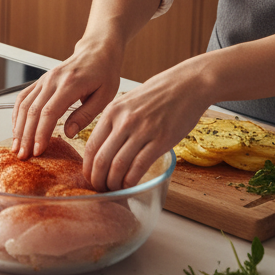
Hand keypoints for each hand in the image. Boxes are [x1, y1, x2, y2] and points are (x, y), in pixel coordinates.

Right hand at [11, 41, 122, 161]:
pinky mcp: (40, 81)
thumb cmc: (104, 74)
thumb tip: (68, 133)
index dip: (41, 133)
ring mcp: (44, 80)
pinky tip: (16, 129)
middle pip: (33, 110)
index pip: (49, 112)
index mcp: (70, 84)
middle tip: (23, 156)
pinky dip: (17, 115)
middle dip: (26, 135)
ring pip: (24, 105)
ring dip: (18, 127)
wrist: (96, 51)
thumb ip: (86, 115)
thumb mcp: (105, 96)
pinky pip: (23, 98)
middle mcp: (52, 80)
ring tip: (17, 147)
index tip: (38, 151)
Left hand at [81, 65, 210, 190]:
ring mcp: (142, 131)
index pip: (91, 145)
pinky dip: (131, 180)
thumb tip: (105, 147)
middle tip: (100, 189)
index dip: (88, 167)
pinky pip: (139, 165)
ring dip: (113, 183)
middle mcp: (123, 121)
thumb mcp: (128, 102)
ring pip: (118, 165)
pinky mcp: (161, 140)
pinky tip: (130, 185)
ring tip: (114, 190)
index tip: (90, 178)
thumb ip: (115, 122)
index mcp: (112, 112)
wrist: (187, 84)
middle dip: (97, 179)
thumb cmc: (157, 94)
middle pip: (101, 159)